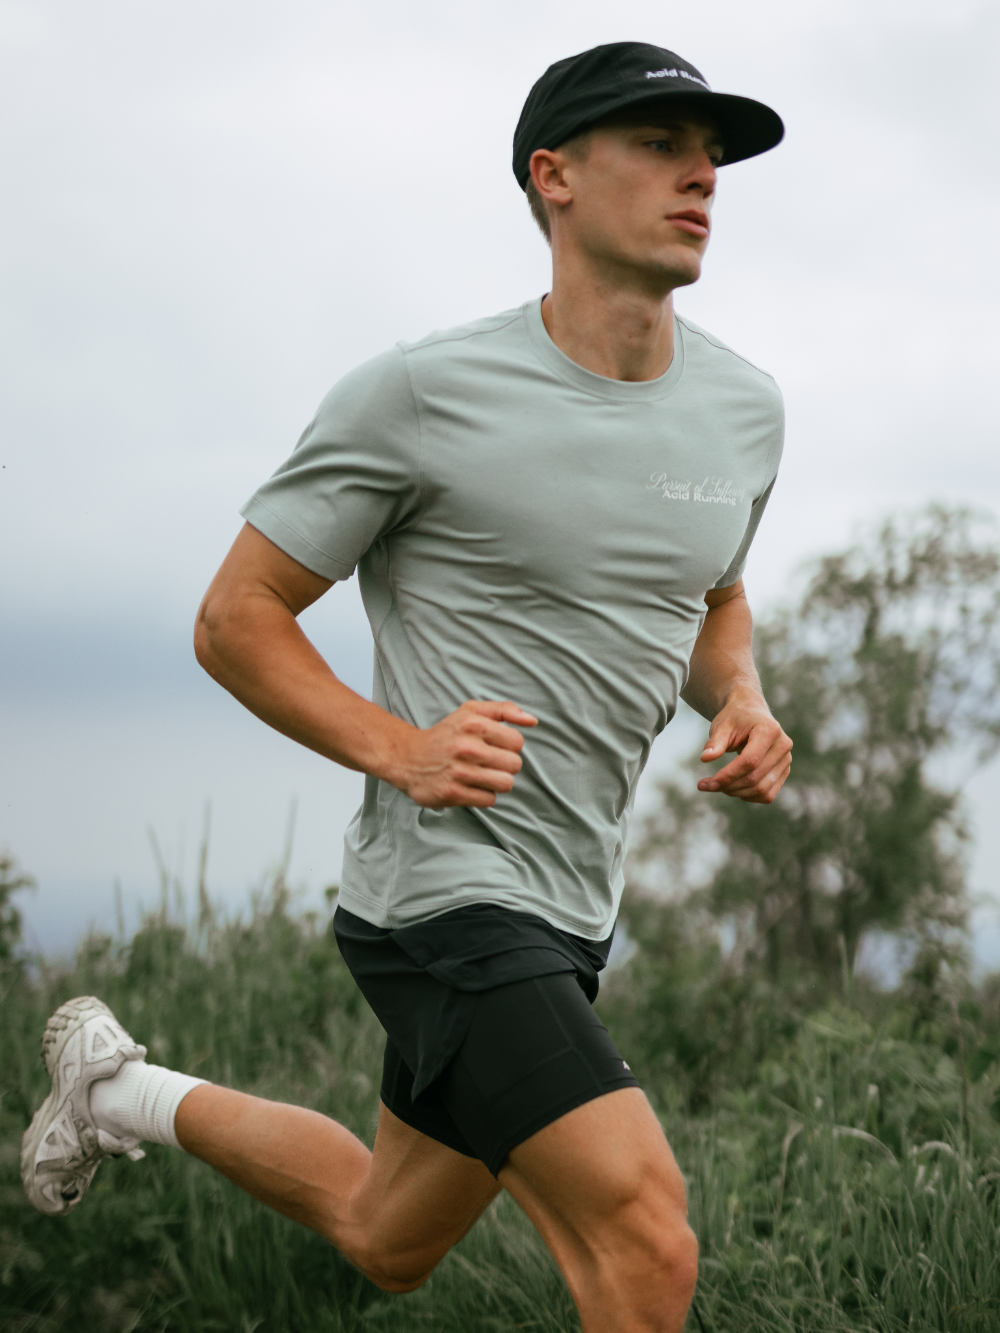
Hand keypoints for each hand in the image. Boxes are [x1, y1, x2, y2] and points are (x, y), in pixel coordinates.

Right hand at [393, 700, 537, 808]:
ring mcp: (459, 772)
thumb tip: (532, 721)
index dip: (509, 746)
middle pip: (515, 765)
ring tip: (482, 775)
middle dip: (505, 765)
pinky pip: (489, 799)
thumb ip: (504, 710)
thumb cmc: (446, 734)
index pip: (517, 742)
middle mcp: (467, 747)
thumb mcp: (471, 712)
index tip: (495, 746)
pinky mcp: (452, 793)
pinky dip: (483, 795)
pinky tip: (470, 785)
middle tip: (488, 762)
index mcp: (474, 724)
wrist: (408, 757)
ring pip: (505, 784)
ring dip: (497, 781)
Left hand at [697, 690, 791, 803]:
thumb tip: (705, 758)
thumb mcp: (721, 726)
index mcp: (769, 730)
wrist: (750, 713)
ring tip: (717, 786)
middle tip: (706, 786)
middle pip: (755, 777)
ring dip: (736, 793)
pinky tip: (733, 788)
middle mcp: (783, 745)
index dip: (728, 775)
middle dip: (728, 786)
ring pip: (762, 790)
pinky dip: (748, 796)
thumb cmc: (734, 719)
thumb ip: (715, 742)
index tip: (708, 784)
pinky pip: (767, 794)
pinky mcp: (784, 771)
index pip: (750, 761)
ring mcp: (786, 760)